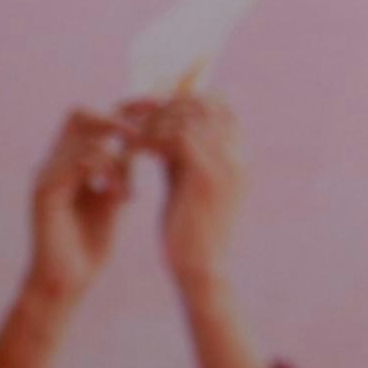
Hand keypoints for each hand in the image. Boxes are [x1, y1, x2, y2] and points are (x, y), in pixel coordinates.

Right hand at [24, 107, 137, 309]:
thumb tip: (142, 142)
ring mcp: (46, 173)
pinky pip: (77, 164)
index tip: (157, 110)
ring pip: (85, 140)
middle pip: (80, 115)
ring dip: (117, 160)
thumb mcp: (114, 198)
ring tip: (128, 192)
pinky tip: (121, 197)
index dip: (123, 110)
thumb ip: (121, 170)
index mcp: (69, 160)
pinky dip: (106, 174)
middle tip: (143, 143)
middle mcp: (54, 161)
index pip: (92, 119)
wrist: (68, 278)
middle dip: (116, 122)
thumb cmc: (91, 242)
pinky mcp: (44, 192)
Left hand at [126, 91, 246, 291]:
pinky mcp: (207, 176)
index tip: (153, 110)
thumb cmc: (187, 230)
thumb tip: (159, 121)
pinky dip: (150, 138)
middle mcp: (237, 158)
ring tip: (130, 137)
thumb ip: (179, 152)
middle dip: (166, 105)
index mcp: (237, 159)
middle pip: (204, 105)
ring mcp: (226, 165)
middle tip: (135, 118)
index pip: (221, 107)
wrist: (200, 267)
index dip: (186, 100)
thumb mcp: (184, 182)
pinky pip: (175, 137)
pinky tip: (133, 152)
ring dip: (153, 122)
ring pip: (187, 117)